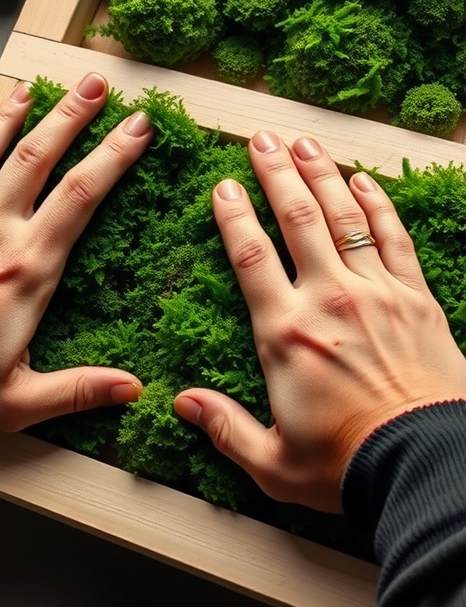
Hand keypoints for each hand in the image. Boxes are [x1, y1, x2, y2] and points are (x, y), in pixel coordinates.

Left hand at [0, 73, 152, 429]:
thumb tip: (133, 389)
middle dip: (72, 114)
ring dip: (15, 113)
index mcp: (27, 267)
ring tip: (35, 88)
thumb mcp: (19, 400)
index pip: (82, 195)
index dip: (115, 155)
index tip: (140, 127)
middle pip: (39, 155)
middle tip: (95, 83)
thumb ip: (79, 389)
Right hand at [175, 132, 465, 512]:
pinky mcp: (415, 299)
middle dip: (277, 174)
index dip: (235, 216)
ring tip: (304, 143)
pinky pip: (393, 238)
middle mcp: (329, 301)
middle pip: (298, 220)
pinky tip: (363, 181)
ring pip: (344, 218)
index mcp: (286, 335)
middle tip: (262, 139)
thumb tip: (181, 403)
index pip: (252, 257)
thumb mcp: (272, 462)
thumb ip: (224, 427)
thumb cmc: (346, 466)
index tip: (223, 185)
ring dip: (321, 175)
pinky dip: (378, 205)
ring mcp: (377, 294)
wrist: (424, 466)